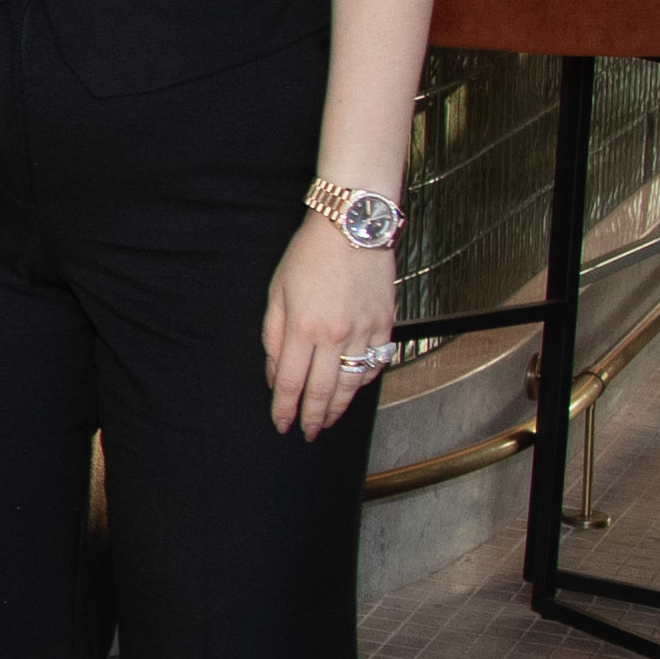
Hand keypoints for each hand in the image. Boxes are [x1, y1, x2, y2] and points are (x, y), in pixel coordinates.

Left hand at [261, 218, 399, 436]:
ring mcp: (365, 331)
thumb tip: (275, 375)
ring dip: (338, 408)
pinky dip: (363, 382)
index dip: (285, 409)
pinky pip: (375, 364)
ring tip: (327, 420)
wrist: (352, 225)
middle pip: (323, 391)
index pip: (292, 383)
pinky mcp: (386, 324)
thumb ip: (274, 338)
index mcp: (304, 328)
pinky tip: (352, 389)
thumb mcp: (277, 292)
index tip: (281, 424)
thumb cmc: (310, 253)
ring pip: (351, 384)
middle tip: (307, 433)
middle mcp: (336, 336)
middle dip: (312, 418)